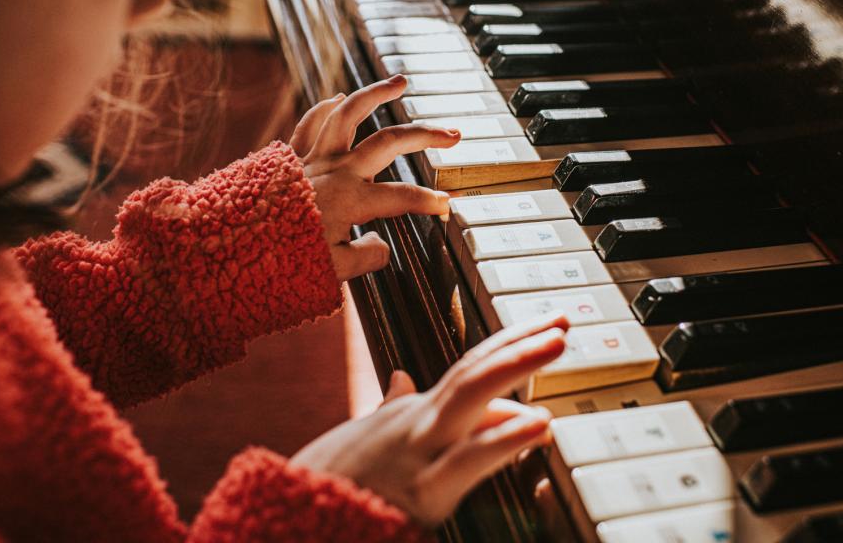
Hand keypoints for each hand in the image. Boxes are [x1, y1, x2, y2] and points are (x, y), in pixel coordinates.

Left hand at [291, 75, 459, 280]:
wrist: (230, 243)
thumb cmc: (279, 260)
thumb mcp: (330, 271)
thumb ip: (365, 258)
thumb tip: (383, 246)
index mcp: (351, 200)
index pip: (403, 197)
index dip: (430, 201)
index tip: (446, 205)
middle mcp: (337, 170)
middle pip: (390, 141)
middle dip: (425, 136)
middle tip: (451, 133)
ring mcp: (313, 157)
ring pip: (350, 113)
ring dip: (377, 93)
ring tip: (400, 81)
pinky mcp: (290, 156)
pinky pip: (310, 122)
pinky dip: (327, 108)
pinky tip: (340, 98)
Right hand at [292, 313, 569, 526]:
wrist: (280, 520)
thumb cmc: (325, 483)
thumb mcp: (358, 437)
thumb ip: (385, 407)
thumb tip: (402, 378)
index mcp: (409, 414)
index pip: (468, 368)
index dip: (507, 343)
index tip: (544, 326)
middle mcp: (416, 423)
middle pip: (476, 369)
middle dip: (520, 341)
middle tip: (562, 320)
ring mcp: (418, 452)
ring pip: (471, 396)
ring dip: (517, 365)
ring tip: (557, 344)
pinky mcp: (420, 492)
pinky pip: (467, 460)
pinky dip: (504, 438)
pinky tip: (539, 423)